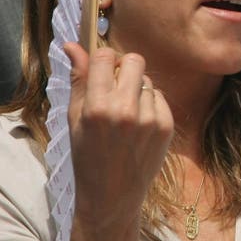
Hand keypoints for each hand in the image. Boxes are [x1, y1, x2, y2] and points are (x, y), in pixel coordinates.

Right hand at [64, 43, 173, 232]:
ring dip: (136, 88)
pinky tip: (138, 125)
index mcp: (97, 108)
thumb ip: (78, 80)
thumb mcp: (74, 120)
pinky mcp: (167, 127)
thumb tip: (73, 45)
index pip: (104, 57)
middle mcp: (126, 110)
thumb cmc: (87, 156)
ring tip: (124, 113)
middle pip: (134, 60)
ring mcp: (150, 119)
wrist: (112, 196)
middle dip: (123, 67)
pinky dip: (149, 104)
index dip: (101, 58)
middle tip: (114, 85)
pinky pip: (159, 98)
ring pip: (147, 80)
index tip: (100, 67)